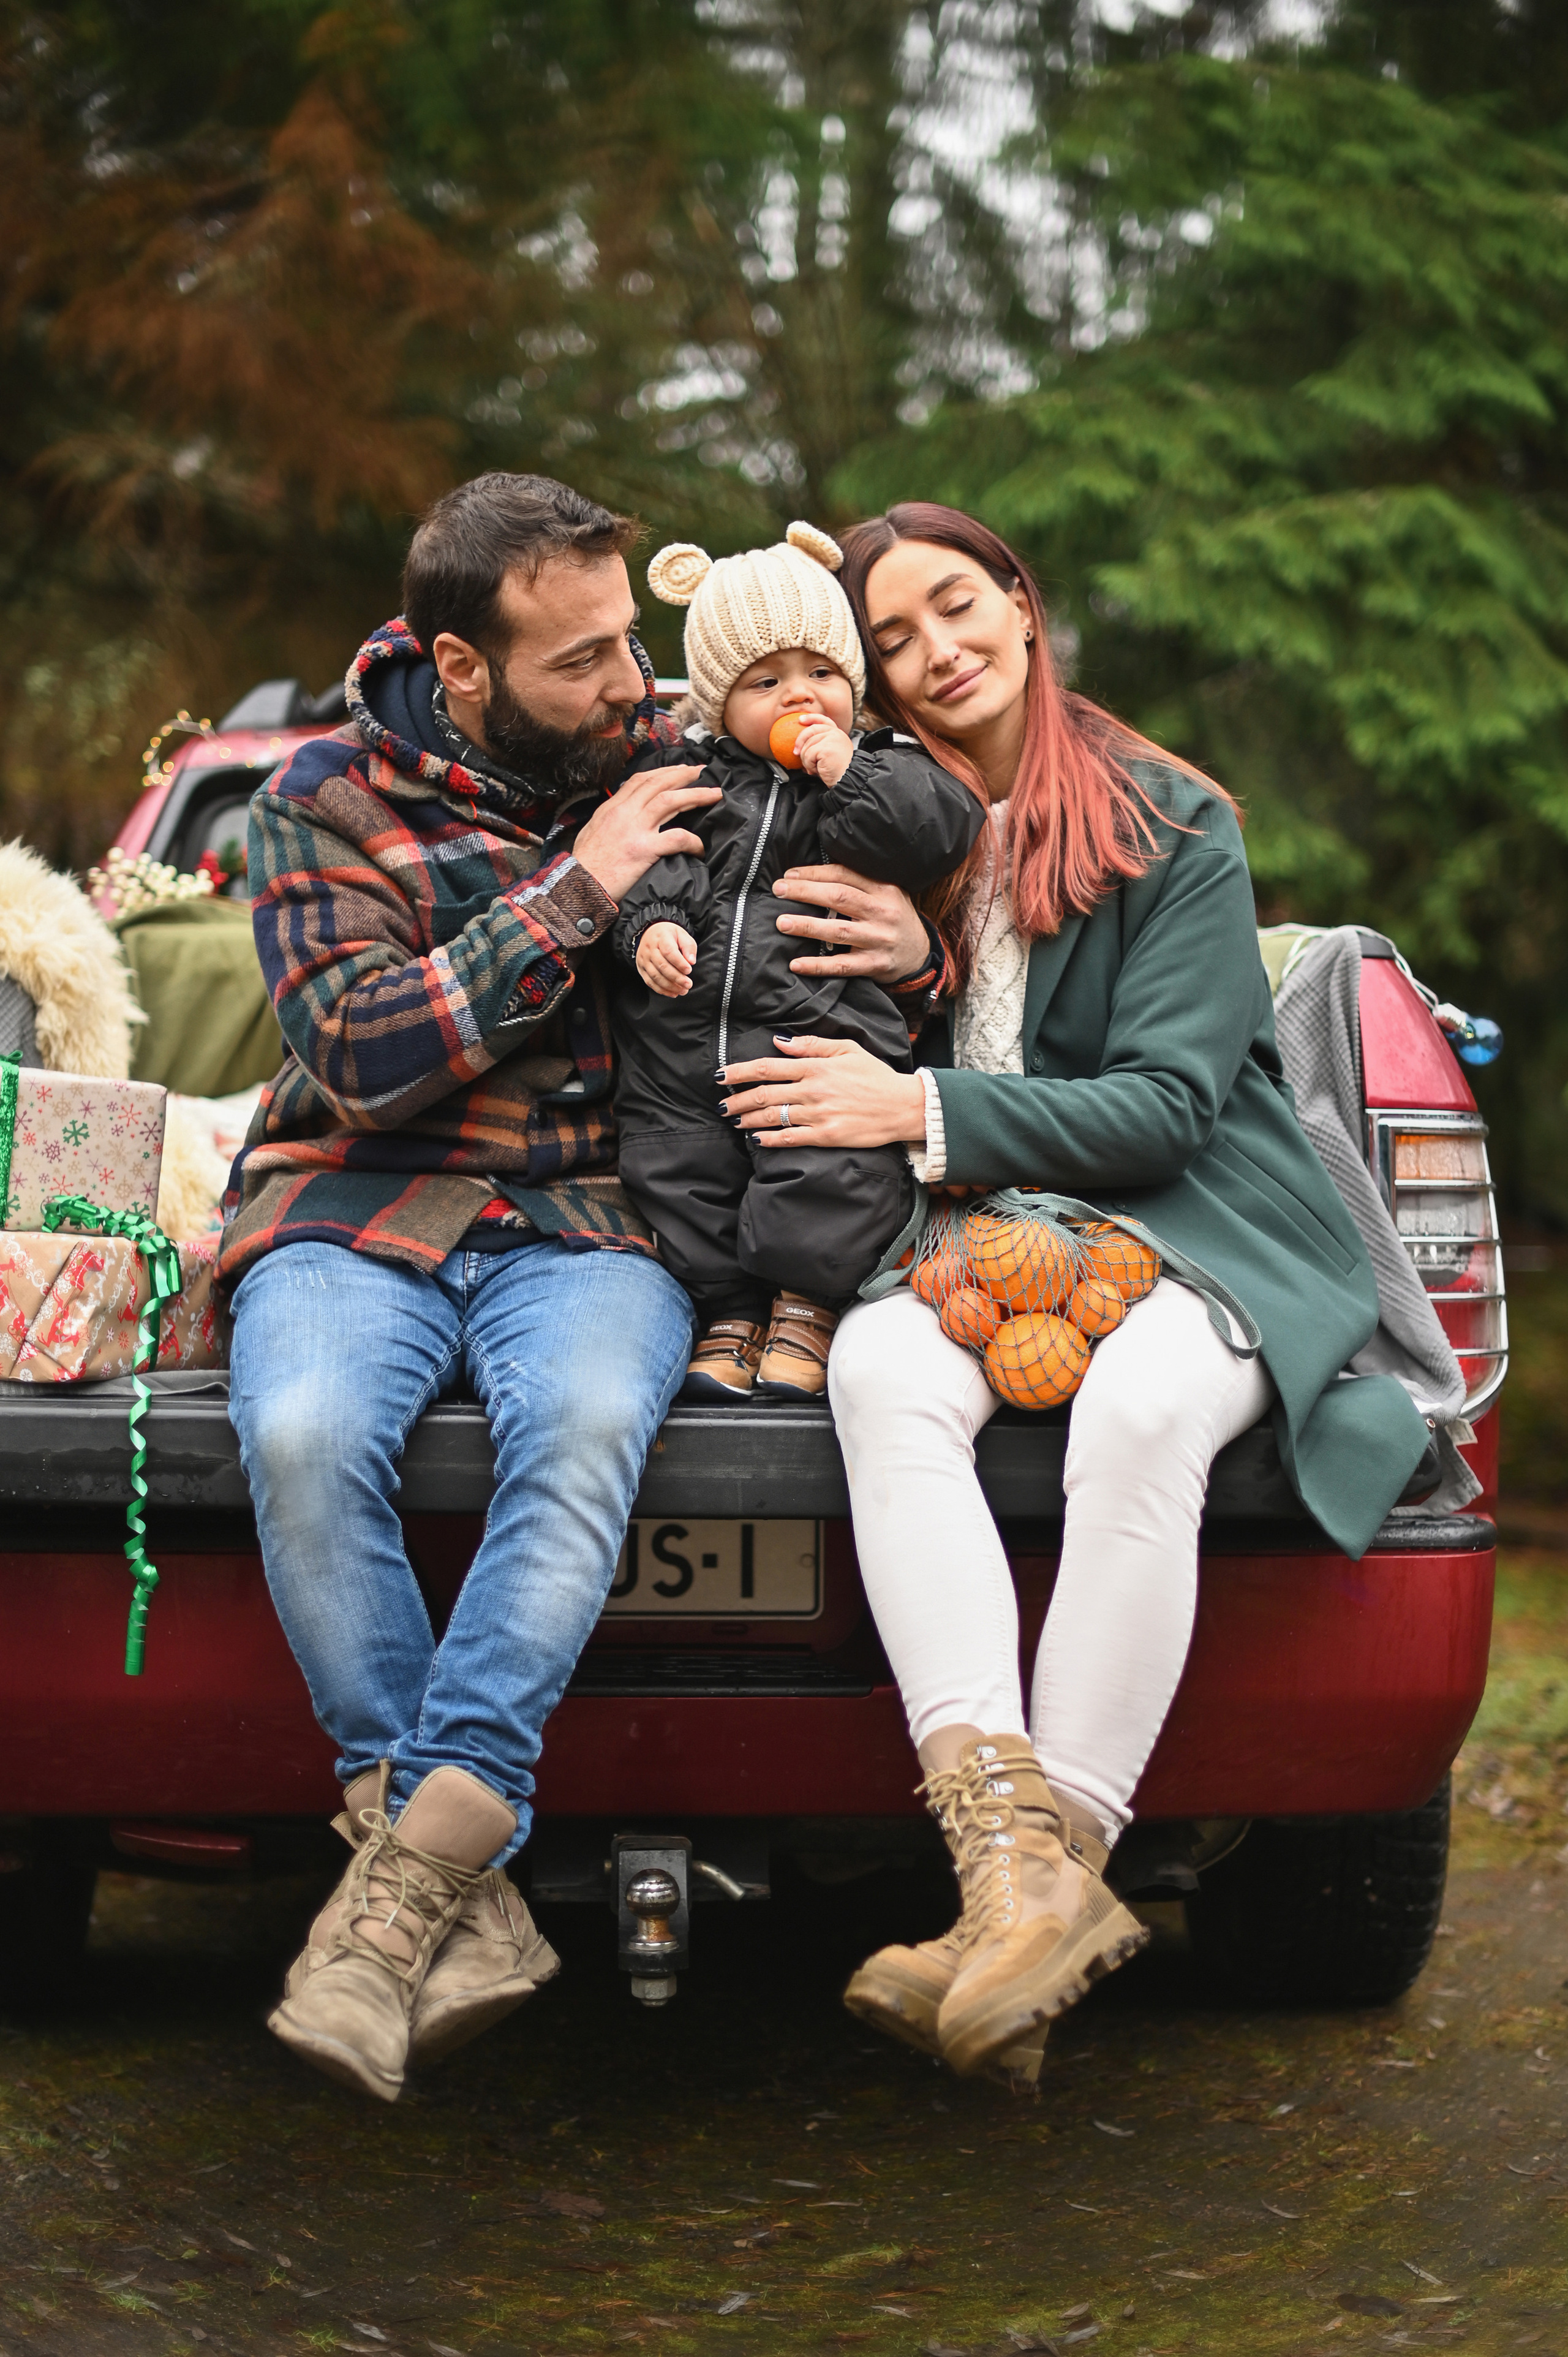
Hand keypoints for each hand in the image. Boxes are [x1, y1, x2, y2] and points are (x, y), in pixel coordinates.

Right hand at [572, 765, 720, 902]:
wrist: (580, 886)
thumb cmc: (587, 864)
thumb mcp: (594, 830)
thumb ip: (612, 817)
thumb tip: (627, 811)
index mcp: (612, 807)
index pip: (641, 780)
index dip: (663, 772)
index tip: (680, 770)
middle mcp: (625, 813)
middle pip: (659, 784)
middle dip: (684, 775)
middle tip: (703, 772)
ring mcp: (635, 830)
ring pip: (670, 801)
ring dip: (696, 795)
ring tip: (714, 794)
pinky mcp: (644, 851)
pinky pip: (676, 839)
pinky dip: (692, 841)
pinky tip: (700, 846)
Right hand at [636, 920, 697, 997]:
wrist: (649, 933)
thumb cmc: (668, 935)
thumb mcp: (681, 934)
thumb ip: (688, 946)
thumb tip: (691, 961)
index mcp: (661, 938)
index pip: (669, 951)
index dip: (679, 963)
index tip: (689, 970)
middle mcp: (650, 949)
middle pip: (662, 966)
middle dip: (677, 977)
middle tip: (688, 984)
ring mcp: (644, 959)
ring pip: (655, 976)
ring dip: (670, 986)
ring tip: (683, 990)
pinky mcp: (641, 968)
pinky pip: (650, 982)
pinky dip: (661, 990)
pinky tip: (672, 993)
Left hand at [719, 1034, 928, 1149]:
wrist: (903, 1106)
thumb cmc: (876, 1076)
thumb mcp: (847, 1049)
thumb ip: (812, 1045)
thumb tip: (779, 1041)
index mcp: (816, 1066)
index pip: (768, 1067)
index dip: (740, 1071)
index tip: (722, 1076)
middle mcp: (813, 1090)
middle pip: (763, 1094)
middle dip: (737, 1100)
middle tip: (722, 1104)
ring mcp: (818, 1114)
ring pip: (772, 1117)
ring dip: (747, 1119)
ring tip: (734, 1120)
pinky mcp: (826, 1136)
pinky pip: (790, 1139)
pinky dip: (769, 1139)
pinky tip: (757, 1139)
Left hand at [771, 864, 931, 981]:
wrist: (920, 954)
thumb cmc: (893, 918)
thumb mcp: (886, 893)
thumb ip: (859, 883)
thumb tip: (813, 874)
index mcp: (884, 888)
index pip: (844, 875)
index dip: (814, 873)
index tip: (789, 876)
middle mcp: (883, 912)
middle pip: (839, 897)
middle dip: (805, 892)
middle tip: (778, 891)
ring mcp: (880, 939)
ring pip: (838, 931)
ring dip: (807, 926)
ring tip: (781, 923)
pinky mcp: (876, 964)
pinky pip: (842, 965)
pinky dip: (818, 965)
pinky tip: (796, 964)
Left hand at [793, 715, 854, 787]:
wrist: (848, 781)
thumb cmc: (837, 772)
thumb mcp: (829, 755)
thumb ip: (820, 746)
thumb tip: (800, 746)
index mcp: (838, 734)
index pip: (824, 720)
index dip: (811, 718)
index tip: (800, 719)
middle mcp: (836, 734)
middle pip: (811, 730)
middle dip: (800, 741)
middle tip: (796, 753)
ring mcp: (832, 739)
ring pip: (807, 745)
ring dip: (806, 760)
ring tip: (815, 768)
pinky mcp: (826, 747)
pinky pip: (808, 755)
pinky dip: (809, 765)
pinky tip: (817, 770)